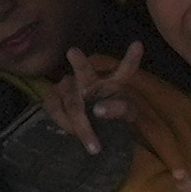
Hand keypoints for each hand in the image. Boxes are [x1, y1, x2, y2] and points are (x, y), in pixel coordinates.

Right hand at [40, 44, 143, 171]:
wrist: (89, 126)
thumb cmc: (111, 116)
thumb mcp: (126, 116)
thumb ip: (121, 111)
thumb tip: (98, 110)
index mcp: (113, 80)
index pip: (125, 69)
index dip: (131, 58)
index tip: (138, 44)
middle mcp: (89, 77)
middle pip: (84, 70)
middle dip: (79, 62)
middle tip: (72, 52)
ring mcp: (69, 85)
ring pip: (72, 103)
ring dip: (81, 126)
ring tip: (93, 146)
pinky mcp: (52, 95)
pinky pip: (55, 109)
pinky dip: (64, 124)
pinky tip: (72, 133)